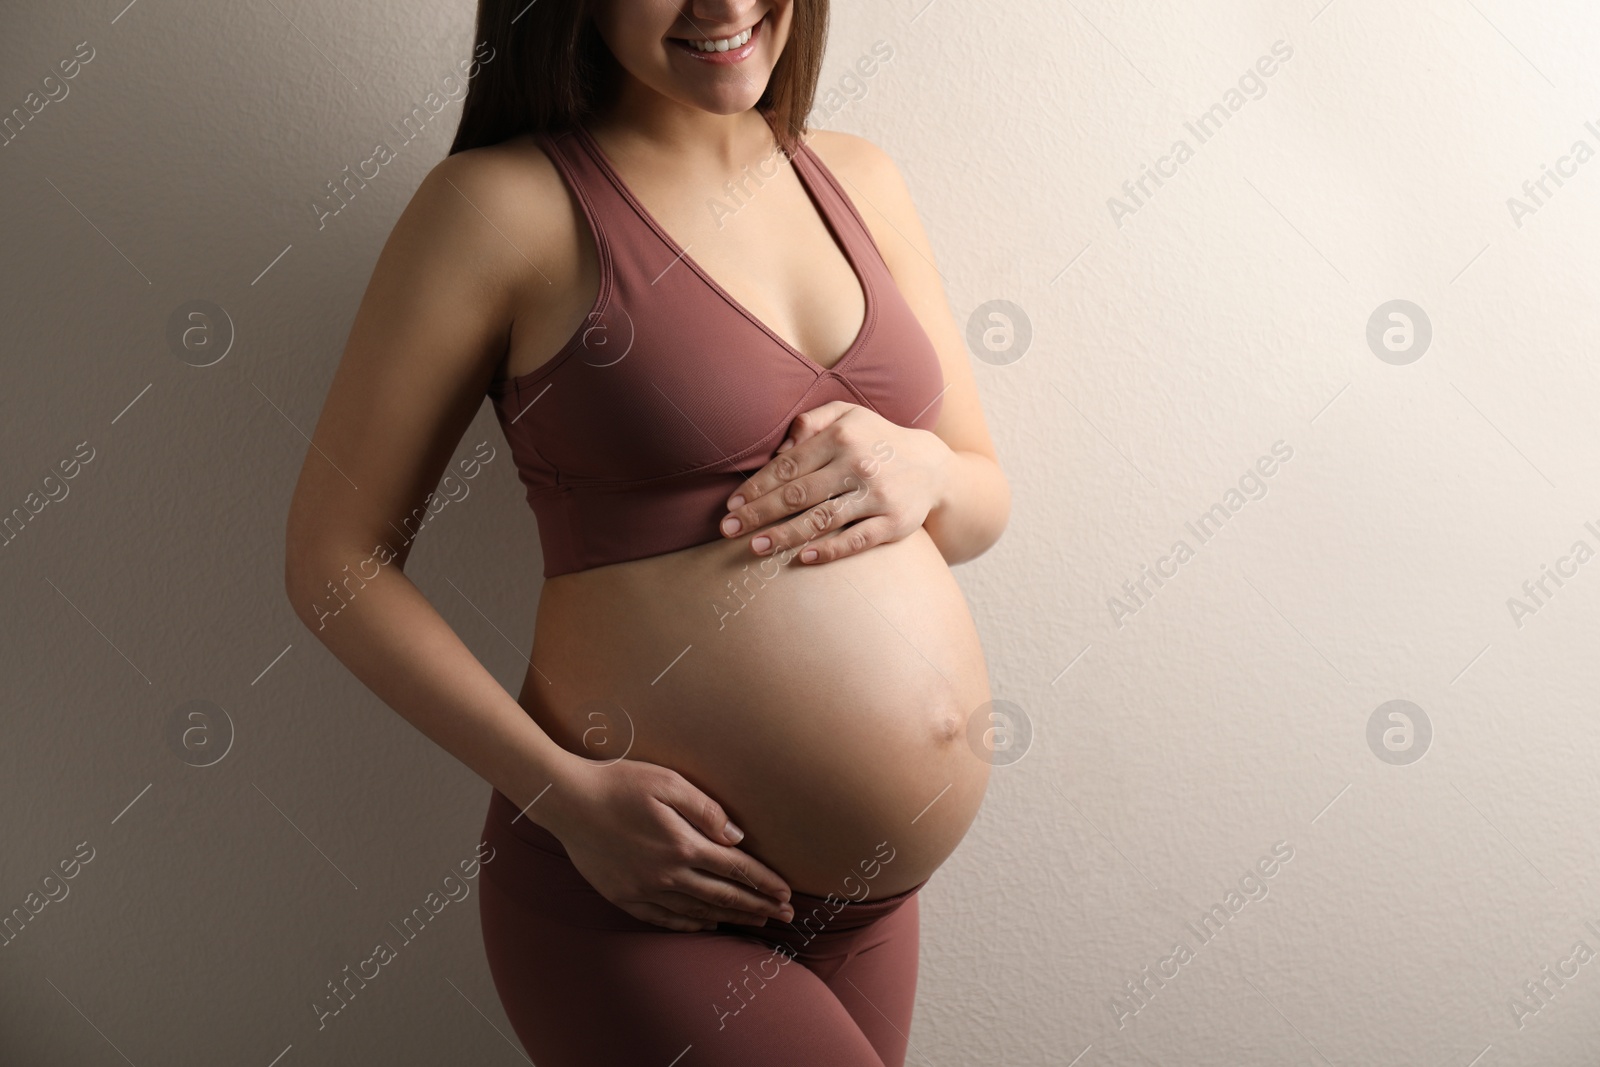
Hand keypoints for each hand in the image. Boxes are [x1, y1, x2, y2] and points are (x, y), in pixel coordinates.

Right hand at [548, 756, 794, 932]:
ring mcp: (644, 890)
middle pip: (723, 896)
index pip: (736, 869)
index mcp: (683, 844)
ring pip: (697, 911)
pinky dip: (690, 924)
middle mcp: (667, 874)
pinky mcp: (624, 896)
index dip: (765, 882)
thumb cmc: (619, 782)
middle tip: (784, 915)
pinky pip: (664, 918)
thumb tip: (736, 836)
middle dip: (758, 906)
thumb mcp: (667, 782)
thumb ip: (705, 809)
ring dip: (730, 918)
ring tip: (756, 922)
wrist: (567, 801)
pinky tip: (705, 925)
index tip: (787, 893)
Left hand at [719, 401, 951, 564]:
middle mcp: (858, 465)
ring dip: (784, 535)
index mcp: (842, 437)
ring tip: (755, 546)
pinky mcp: (894, 523)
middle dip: (759, 513)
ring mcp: (877, 496)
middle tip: (729, 529)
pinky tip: (803, 558)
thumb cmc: (877, 440)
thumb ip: (811, 422)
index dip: (757, 486)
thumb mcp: (848, 415)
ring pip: (822, 519)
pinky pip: (856, 540)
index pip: (789, 465)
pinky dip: (829, 550)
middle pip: (798, 494)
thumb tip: (779, 449)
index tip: (733, 503)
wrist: (933, 467)